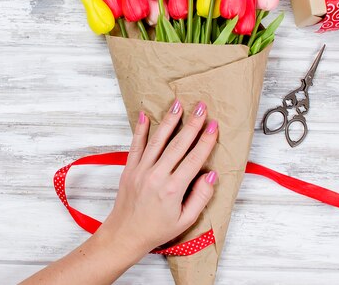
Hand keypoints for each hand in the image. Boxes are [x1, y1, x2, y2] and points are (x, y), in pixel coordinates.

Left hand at [98, 99, 218, 254]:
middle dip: (191, 124)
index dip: (205, 140)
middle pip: (178, 144)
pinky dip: (140, 129)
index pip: (194, 159)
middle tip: (201, 106)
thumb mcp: (185, 221)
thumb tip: (211, 175)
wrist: (125, 234)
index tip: (213, 125)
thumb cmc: (157, 230)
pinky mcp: (129, 168)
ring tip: (177, 103)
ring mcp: (141, 170)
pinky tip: (144, 115)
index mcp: (173, 189)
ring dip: (169, 120)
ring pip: (157, 140)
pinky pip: (136, 145)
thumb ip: (200, 197)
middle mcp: (156, 176)